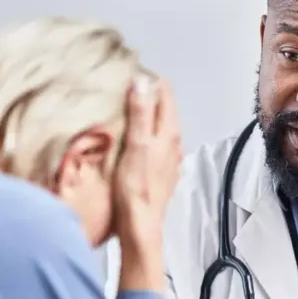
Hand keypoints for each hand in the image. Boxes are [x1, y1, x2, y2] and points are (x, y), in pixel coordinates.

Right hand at [112, 74, 181, 249]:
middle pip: (163, 109)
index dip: (149, 80)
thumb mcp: (135, 144)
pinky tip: (132, 140)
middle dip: (147, 95)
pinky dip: (145, 135)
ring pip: (159, 127)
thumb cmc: (136, 188)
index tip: (130, 74)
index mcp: (168, 132)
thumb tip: (142, 82)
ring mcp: (169, 159)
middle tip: (124, 87)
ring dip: (145, 116)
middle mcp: (173, 143)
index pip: (164, 93)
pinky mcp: (161, 172)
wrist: (140, 225)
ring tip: (125, 110)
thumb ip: (140, 112)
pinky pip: (154, 144)